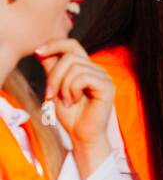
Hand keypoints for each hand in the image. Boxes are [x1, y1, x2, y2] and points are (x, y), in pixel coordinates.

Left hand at [34, 39, 114, 176]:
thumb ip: (52, 69)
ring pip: (75, 67)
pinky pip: (83, 78)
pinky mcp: (107, 87)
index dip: (55, 44)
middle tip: (50, 94)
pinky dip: (72, 90)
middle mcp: (97, 70)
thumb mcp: (56, 87)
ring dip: (63, 85)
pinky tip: (73, 101)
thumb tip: (42, 50)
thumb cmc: (71, 114)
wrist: (81, 135)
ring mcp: (104, 77)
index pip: (72, 45)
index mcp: (87, 68)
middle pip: (70, 56)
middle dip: (54, 75)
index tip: (38, 53)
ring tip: (65, 100)